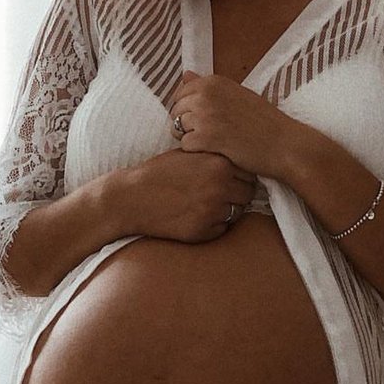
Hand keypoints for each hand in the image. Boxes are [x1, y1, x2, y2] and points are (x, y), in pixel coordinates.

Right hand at [127, 147, 256, 242]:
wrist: (132, 197)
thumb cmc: (160, 172)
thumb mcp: (190, 153)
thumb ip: (217, 156)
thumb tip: (243, 161)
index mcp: (219, 163)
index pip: (250, 172)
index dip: (240, 175)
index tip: (229, 177)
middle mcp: (220, 186)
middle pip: (248, 193)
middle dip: (237, 193)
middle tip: (218, 193)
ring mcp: (213, 210)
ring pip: (238, 212)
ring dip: (228, 209)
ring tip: (206, 204)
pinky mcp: (203, 231)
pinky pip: (223, 229)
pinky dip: (214, 225)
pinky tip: (196, 216)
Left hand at [169, 71, 301, 178]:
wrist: (284, 144)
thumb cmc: (265, 121)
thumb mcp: (237, 94)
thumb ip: (209, 87)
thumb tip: (185, 75)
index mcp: (214, 82)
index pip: (181, 92)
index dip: (185, 108)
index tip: (200, 119)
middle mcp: (207, 95)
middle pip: (176, 110)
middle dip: (184, 124)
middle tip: (205, 135)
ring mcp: (206, 116)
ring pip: (177, 128)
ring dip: (190, 138)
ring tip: (211, 143)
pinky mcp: (207, 138)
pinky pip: (185, 145)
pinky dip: (196, 151)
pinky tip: (213, 152)